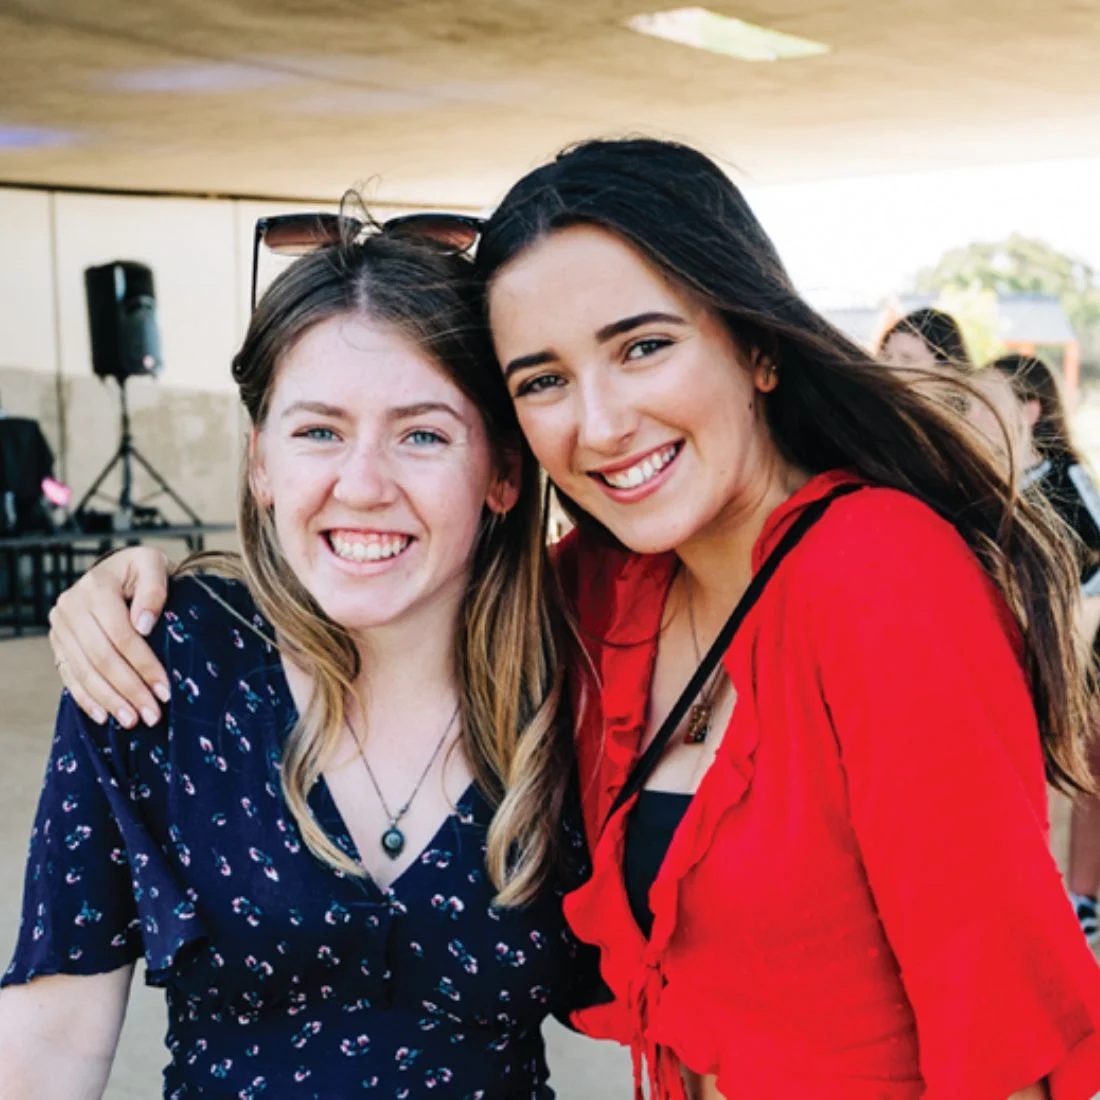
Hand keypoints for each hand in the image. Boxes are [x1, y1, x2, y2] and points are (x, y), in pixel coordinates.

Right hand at [48, 547, 171, 727]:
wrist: (119, 570)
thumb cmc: (143, 570)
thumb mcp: (154, 565)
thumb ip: (154, 590)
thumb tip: (143, 625)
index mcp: (96, 587)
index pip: (121, 635)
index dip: (144, 665)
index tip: (165, 690)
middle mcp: (71, 606)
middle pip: (102, 657)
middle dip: (129, 689)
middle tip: (152, 715)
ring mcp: (61, 627)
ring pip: (84, 671)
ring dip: (110, 700)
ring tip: (133, 720)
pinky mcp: (58, 643)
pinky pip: (69, 675)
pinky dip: (87, 698)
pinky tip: (104, 716)